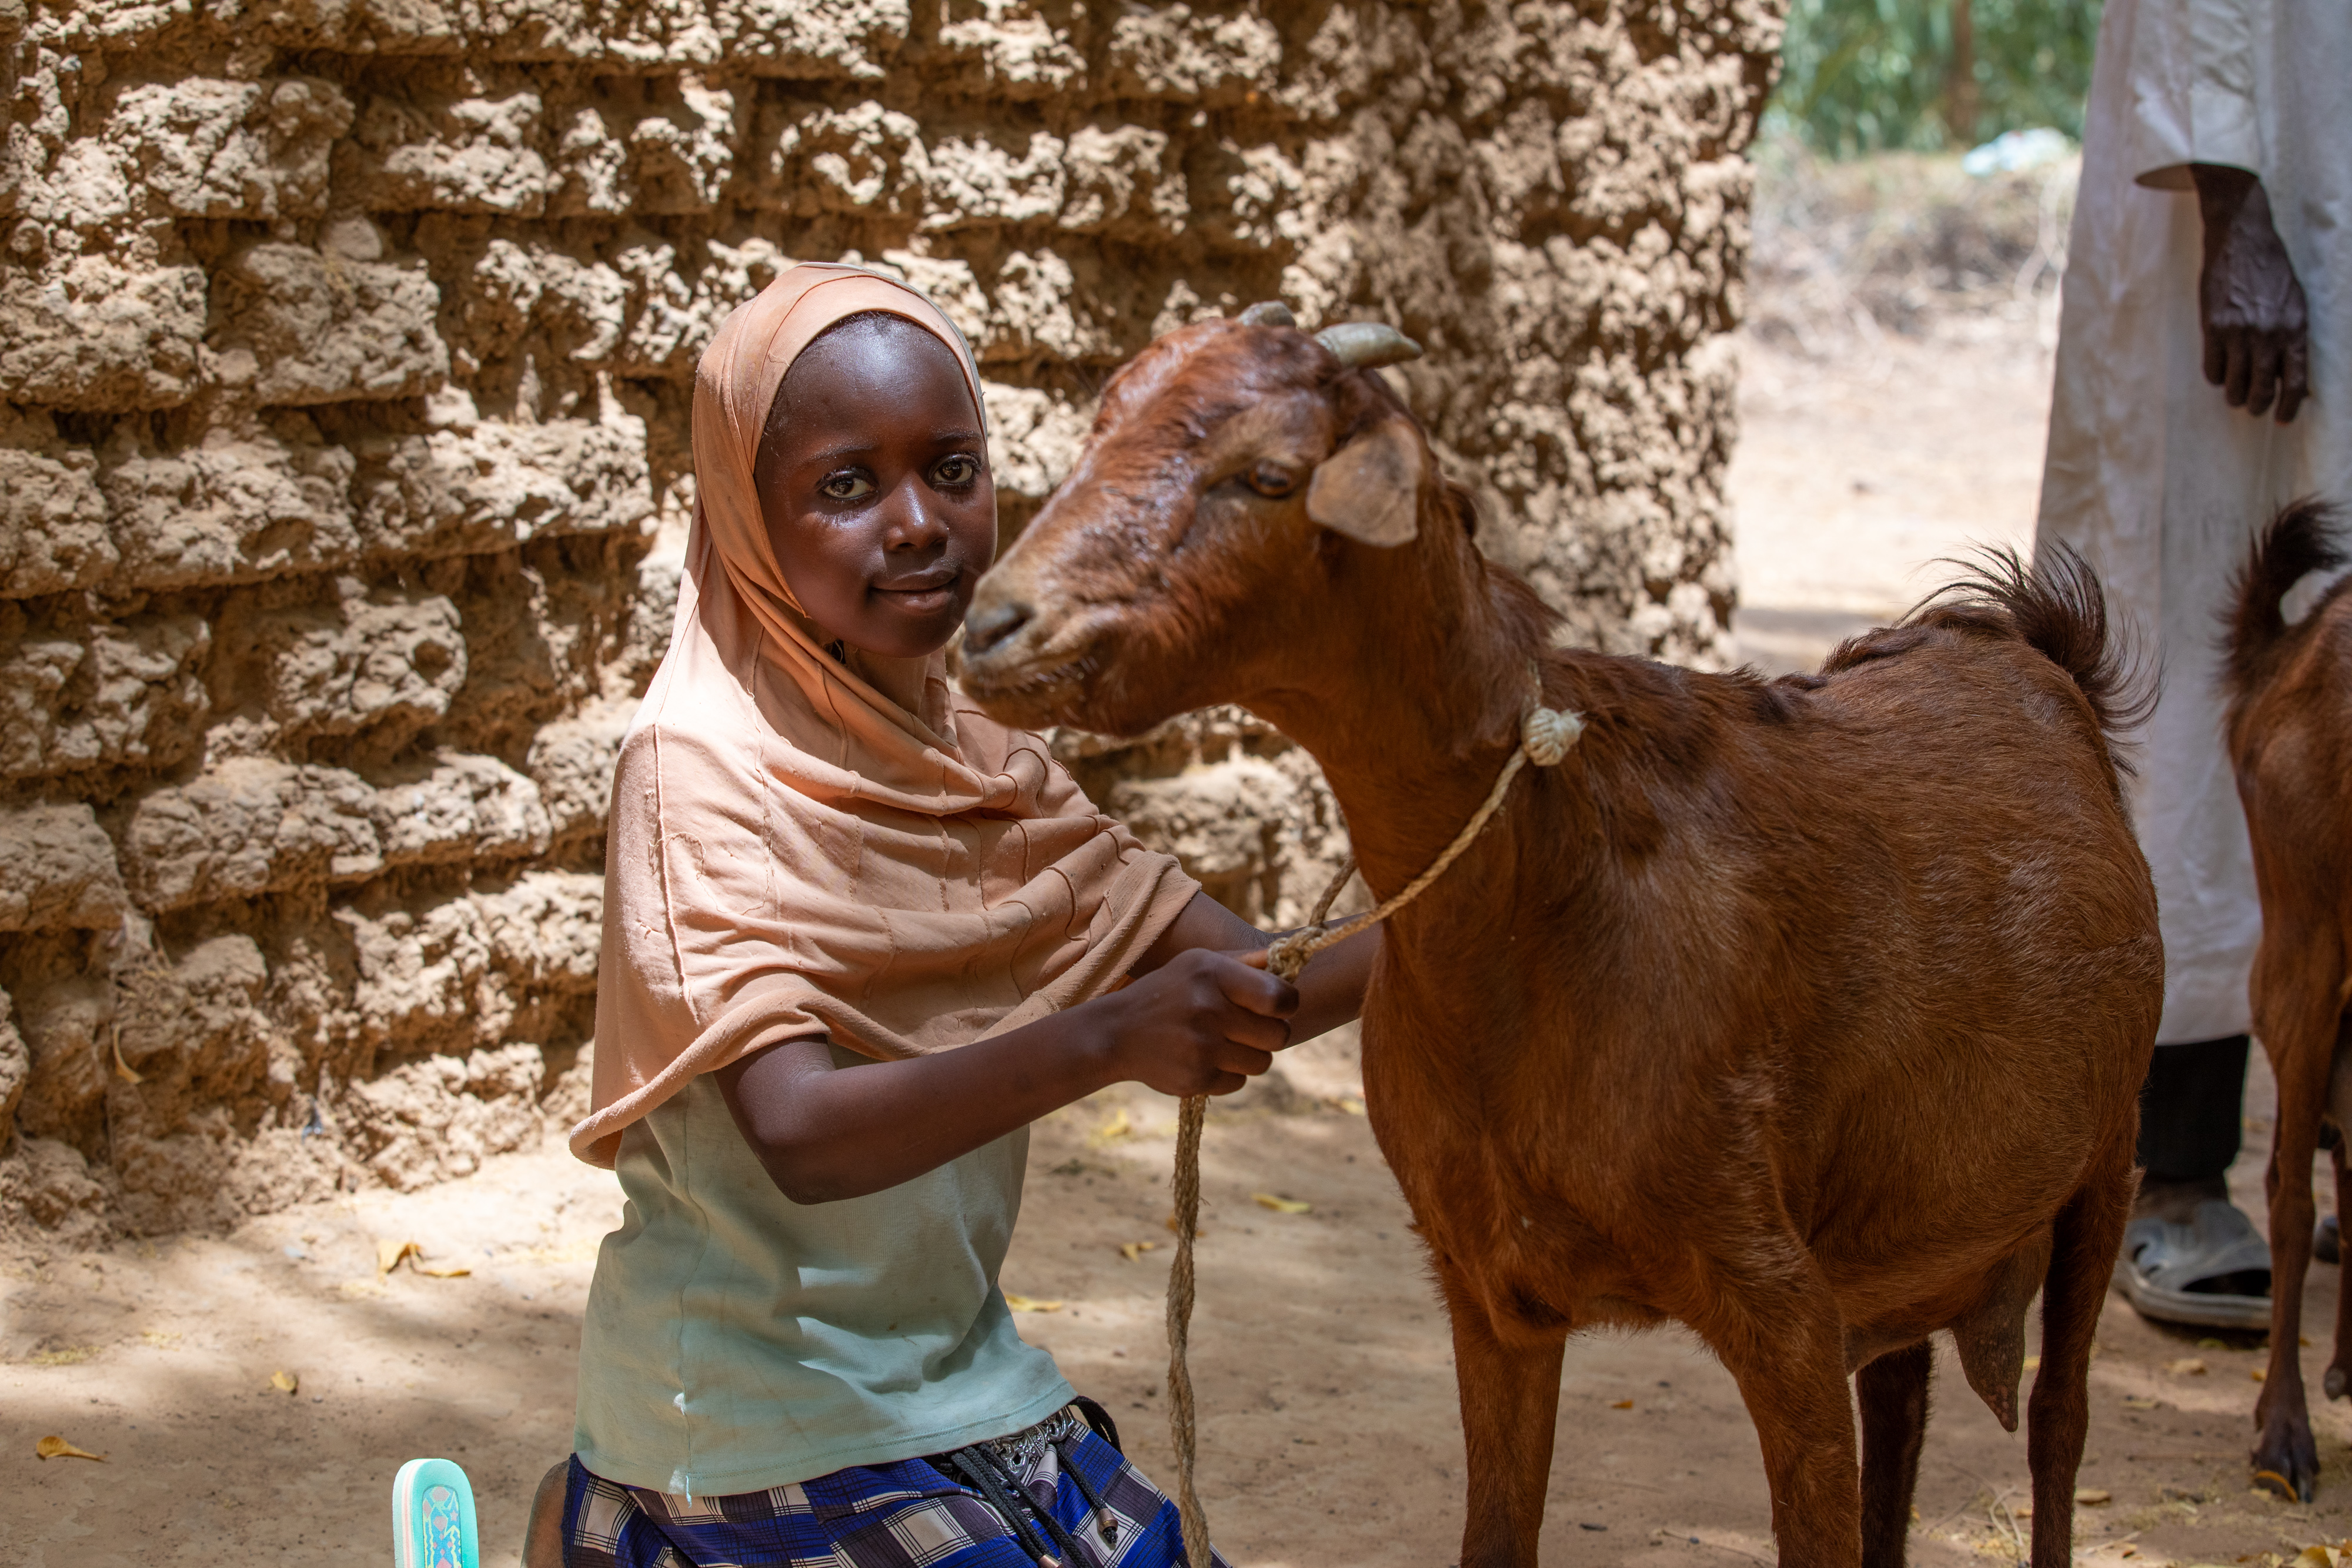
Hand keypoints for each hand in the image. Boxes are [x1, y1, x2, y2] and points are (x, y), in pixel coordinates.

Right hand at [1091, 946, 1296, 1097]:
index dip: (1287, 1005)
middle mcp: (1208, 1008)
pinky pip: (1239, 1082)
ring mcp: (1202, 1046)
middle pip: (1278, 1035)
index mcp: (1214, 973)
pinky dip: (1228, 1074)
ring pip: (1263, 1063)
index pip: (1280, 997)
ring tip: (1224, 1044)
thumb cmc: (1168, 992)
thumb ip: (1246, 962)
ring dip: (1250, 1056)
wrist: (1117, 1032)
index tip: (1277, 1007)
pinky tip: (1205, 1059)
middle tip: (1249, 1029)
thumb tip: (1288, 955)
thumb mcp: (1199, 963)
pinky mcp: (1196, 1078)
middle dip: (1270, 1034)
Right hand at [2192, 165, 2309, 422]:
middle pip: (2263, 388)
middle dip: (2259, 406)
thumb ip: (2295, 337)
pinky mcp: (2213, 328)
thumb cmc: (2271, 270)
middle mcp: (2269, 333)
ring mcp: (2239, 332)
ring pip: (2235, 383)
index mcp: (2295, 328)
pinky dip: (2216, 377)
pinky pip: (2212, 368)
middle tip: (2254, 409)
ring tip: (2235, 396)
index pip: (2295, 380)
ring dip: (2235, 396)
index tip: (2282, 419)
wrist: (2241, 240)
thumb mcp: (2295, 302)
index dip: (2289, 406)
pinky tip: (2220, 373)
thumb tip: (2295, 375)